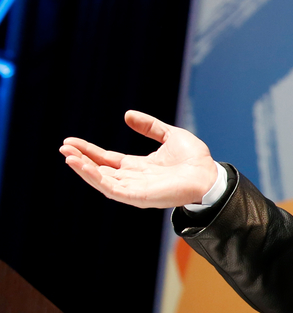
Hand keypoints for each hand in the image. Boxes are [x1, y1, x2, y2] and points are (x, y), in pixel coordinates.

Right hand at [59, 111, 218, 208]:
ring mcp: (136, 190)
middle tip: (63, 147)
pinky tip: (83, 166)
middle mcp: (135, 179)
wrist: (210, 175)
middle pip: (101, 170)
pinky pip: (112, 189)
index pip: (108, 160)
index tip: (71, 141)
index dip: (90, 151)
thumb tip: (127, 115)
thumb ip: (150, 126)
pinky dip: (95, 178)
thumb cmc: (195, 160)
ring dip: (84, 168)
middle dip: (82, 159)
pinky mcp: (139, 197)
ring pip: (102, 180)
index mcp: (140, 167)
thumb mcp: (170, 135)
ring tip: (67, 155)